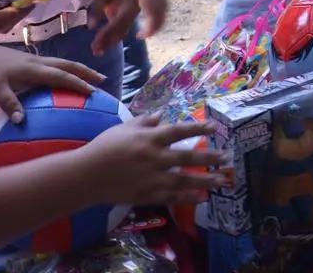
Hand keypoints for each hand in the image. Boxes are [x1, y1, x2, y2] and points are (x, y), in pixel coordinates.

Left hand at [0, 41, 103, 123]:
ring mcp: (36, 60)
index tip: (93, 91)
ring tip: (92, 77)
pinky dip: (68, 69)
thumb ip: (9, 103)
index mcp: (34, 69)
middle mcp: (39, 62)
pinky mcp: (31, 61)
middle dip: (87, 72)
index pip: (61, 76)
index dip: (78, 83)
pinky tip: (68, 76)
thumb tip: (22, 121)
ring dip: (80, 69)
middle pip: (69, 65)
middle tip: (103, 80)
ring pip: (64, 63)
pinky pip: (56, 64)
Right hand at [82, 115, 230, 204]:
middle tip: (226, 158)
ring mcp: (152, 178)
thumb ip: (145, 121)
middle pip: (188, 157)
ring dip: (205, 180)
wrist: (85, 175)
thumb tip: (162, 114)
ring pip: (184, 180)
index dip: (198, 129)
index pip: (179, 131)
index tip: (214, 128)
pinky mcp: (147, 195)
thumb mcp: (124, 127)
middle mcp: (154, 158)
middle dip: (209, 157)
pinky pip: (171, 196)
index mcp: (149, 138)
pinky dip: (188, 197)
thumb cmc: (104, 147)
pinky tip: (202, 197)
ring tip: (222, 180)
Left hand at [89, 0, 139, 55]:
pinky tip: (103, 44)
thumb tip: (91, 27)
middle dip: (109, 41)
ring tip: (97, 50)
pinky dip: (113, 37)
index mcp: (130, 2)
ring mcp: (134, 13)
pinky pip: (123, 29)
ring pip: (123, 32)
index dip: (107, 33)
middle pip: (122, 30)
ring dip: (111, 42)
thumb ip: (96, 9)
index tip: (95, 42)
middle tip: (95, 51)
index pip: (119, 22)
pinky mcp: (129, 16)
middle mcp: (135, 9)